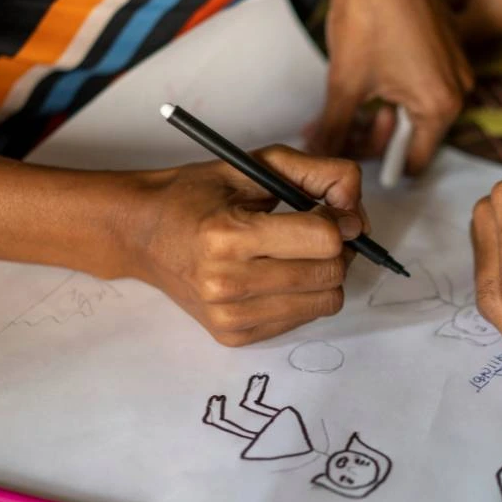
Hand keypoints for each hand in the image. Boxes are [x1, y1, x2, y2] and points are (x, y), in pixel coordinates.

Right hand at [120, 145, 366, 345]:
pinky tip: (276, 276)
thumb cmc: (199, 196)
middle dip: (337, 249)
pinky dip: (303, 296)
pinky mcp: (234, 336)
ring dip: (324, 275)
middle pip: (330, 274)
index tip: (328, 210)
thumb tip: (359, 214)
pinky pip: (303, 319)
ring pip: (325, 302)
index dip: (339, 220)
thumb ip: (319, 174)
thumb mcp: (256, 166)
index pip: (323, 240)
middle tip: (316, 232)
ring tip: (297, 254)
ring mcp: (229, 316)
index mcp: (228, 235)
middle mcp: (226, 283)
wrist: (143, 234)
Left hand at [307, 0, 473, 173]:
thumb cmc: (372, 13)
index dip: (378, 163)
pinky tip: (368, 75)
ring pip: (412, 108)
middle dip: (372, 133)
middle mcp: (456, 91)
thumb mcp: (345, 83)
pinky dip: (393, 87)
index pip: (412, 161)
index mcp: (439, 107)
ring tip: (350, 96)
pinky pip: (420, 83)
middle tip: (342, 123)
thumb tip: (322, 155)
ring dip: (379, 110)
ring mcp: (453, 68)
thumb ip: (335, 129)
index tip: (354, 158)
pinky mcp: (445, 48)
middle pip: (411, 136)